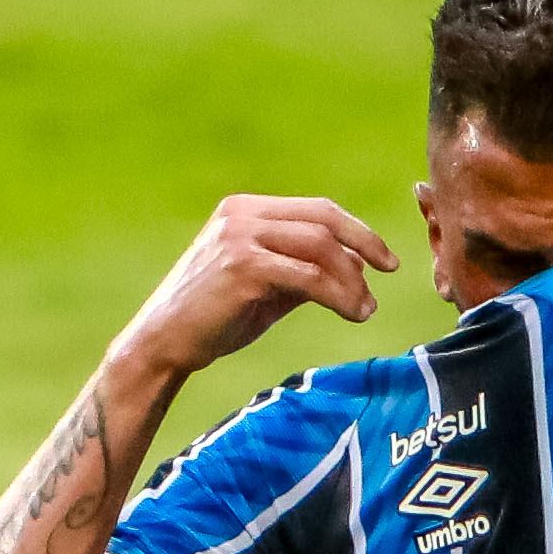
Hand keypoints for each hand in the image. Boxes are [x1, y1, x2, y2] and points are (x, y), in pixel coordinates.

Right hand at [110, 196, 400, 381]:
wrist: (163, 344)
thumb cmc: (213, 319)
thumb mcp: (264, 285)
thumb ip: (303, 270)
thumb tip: (354, 270)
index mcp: (244, 211)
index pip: (316, 209)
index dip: (356, 231)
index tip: (382, 259)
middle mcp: (241, 216)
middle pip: (323, 219)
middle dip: (363, 244)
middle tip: (389, 270)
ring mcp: (240, 239)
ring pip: (320, 247)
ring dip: (352, 279)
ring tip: (365, 308)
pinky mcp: (243, 269)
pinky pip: (308, 277)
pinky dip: (338, 295)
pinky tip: (352, 313)